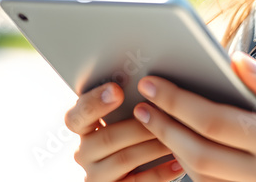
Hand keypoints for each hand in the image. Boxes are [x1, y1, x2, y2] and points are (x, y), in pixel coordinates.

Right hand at [65, 82, 185, 180]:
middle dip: (140, 126)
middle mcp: (84, 152)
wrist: (139, 171)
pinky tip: (179, 163)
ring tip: (178, 137)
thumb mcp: (127, 117)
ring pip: (125, 158)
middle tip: (166, 115)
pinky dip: (161, 172)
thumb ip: (131, 103)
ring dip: (154, 146)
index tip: (117, 90)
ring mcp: (96, 175)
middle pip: (107, 138)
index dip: (94, 103)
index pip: (75, 117)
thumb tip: (154, 83)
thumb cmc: (137, 134)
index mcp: (84, 128)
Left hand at [132, 52, 255, 181]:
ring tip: (152, 118)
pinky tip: (177, 142)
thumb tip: (235, 61)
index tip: (153, 82)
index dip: (179, 101)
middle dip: (163, 126)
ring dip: (171, 148)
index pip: (217, 121)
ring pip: (200, 176)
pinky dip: (190, 167)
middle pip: (198, 154)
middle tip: (140, 101)